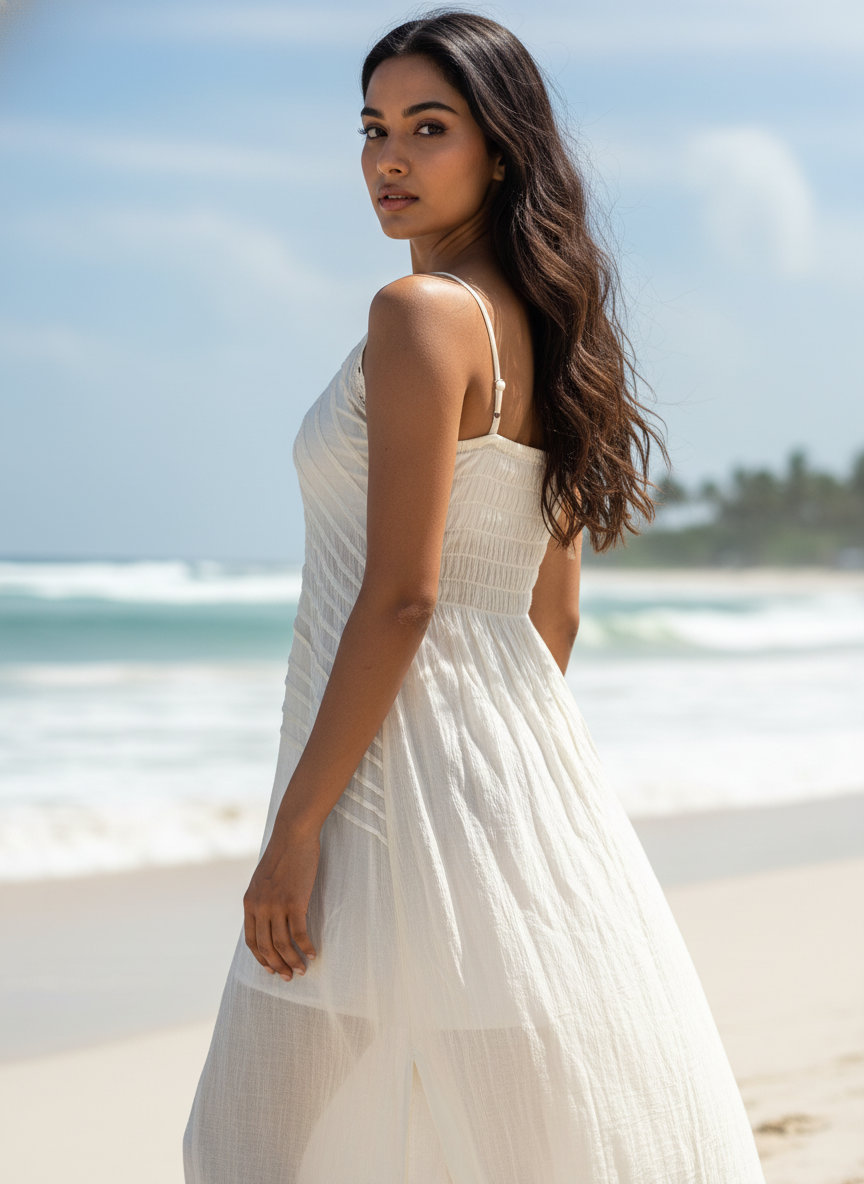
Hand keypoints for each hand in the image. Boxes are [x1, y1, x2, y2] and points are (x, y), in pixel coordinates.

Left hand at [243, 821, 319, 980]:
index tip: (272, 969)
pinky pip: (300, 932)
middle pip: (266, 947)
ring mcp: (276, 905)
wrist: (293, 835)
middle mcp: (259, 907)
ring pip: (282, 943)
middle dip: (278, 965)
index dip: (261, 959)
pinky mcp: (294, 901)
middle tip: (289, 976)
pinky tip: (314, 953)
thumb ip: (262, 899)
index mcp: (249, 903)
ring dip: (293, 960)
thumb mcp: (263, 879)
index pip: (251, 940)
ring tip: (303, 969)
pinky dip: (306, 946)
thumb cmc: (283, 854)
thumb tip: (269, 918)